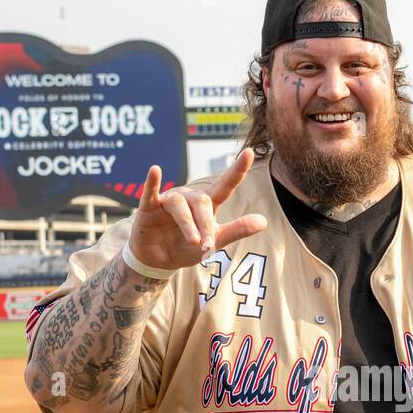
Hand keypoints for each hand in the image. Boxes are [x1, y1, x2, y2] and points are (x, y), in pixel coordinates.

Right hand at [127, 147, 267, 270]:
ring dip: (188, 224)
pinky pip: (150, 193)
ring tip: (194, 242)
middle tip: (207, 245)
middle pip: (202, 202)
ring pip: (180, 206)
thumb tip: (264, 221)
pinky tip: (155, 171)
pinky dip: (152, 182)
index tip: (249, 153)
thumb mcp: (215, 241)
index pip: (225, 186)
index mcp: (207, 204)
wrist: (159, 260)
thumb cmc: (187, 247)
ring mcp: (169, 200)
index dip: (237, 170)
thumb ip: (237, 230)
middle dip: (206, 223)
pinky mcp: (149, 207)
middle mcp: (189, 198)